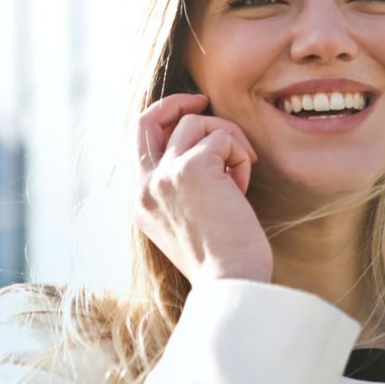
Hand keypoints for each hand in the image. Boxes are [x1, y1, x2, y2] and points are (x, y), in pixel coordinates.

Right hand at [134, 93, 272, 285]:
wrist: (231, 283)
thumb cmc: (224, 261)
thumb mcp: (190, 222)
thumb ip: (183, 189)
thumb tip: (205, 151)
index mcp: (142, 203)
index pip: (141, 144)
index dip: (166, 122)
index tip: (192, 115)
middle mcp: (145, 187)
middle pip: (148, 119)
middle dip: (177, 102)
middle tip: (204, 100)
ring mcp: (164, 176)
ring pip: (196, 124)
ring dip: (228, 140)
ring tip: (241, 174)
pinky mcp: (192, 168)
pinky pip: (223, 137)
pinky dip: (240, 155)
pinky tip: (243, 187)